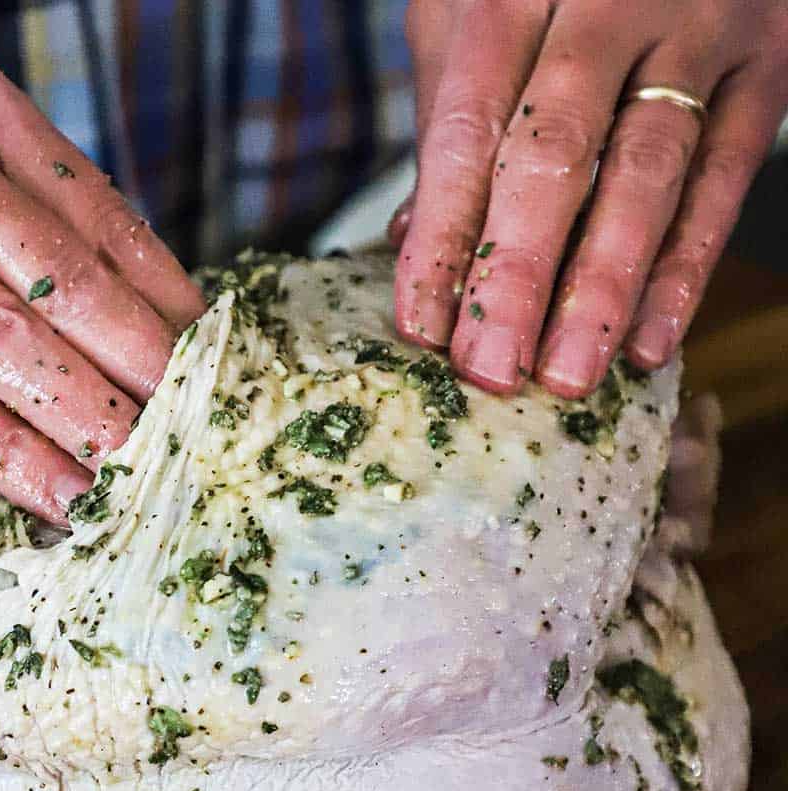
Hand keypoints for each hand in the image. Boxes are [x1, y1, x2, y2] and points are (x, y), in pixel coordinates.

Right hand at [0, 4, 202, 521]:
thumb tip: (101, 287)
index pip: (104, 219)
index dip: (171, 303)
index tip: (216, 366)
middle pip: (74, 287)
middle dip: (152, 374)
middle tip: (210, 436)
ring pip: (13, 346)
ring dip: (95, 425)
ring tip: (153, 480)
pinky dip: (7, 455)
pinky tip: (59, 495)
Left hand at [391, 0, 787, 396]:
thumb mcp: (472, 15)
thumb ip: (450, 117)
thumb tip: (413, 239)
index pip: (468, 131)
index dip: (444, 237)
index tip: (423, 329)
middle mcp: (608, 3)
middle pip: (555, 155)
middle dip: (517, 278)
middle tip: (491, 372)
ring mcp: (699, 30)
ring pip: (648, 174)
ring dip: (602, 291)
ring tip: (566, 379)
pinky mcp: (765, 66)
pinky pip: (726, 179)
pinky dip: (686, 269)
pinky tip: (649, 344)